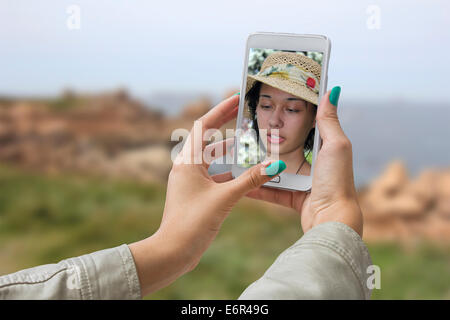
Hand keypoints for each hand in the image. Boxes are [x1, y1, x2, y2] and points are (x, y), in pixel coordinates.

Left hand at [129, 94, 286, 296]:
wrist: (173, 251)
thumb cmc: (192, 222)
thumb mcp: (225, 198)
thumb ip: (251, 180)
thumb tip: (275, 166)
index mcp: (187, 161)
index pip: (204, 125)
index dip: (221, 110)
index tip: (237, 98)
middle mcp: (186, 167)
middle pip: (208, 139)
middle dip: (227, 127)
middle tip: (245, 114)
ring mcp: (190, 181)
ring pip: (212, 158)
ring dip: (230, 150)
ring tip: (249, 141)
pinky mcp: (196, 194)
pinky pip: (215, 175)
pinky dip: (229, 171)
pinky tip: (245, 172)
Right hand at [240, 87, 362, 236]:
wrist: (331, 219)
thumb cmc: (336, 180)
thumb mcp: (335, 145)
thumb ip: (328, 120)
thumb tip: (331, 90)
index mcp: (325, 148)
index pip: (305, 127)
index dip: (291, 116)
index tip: (273, 105)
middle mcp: (314, 164)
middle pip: (286, 149)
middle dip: (267, 141)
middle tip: (247, 130)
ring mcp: (303, 182)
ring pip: (275, 170)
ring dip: (258, 165)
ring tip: (240, 156)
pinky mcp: (293, 198)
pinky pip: (271, 191)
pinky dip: (257, 188)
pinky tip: (241, 182)